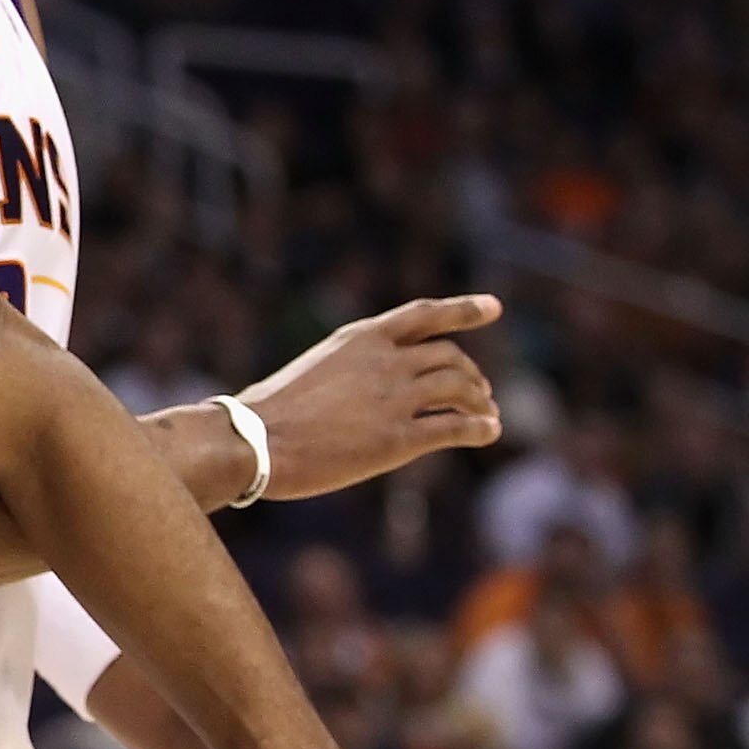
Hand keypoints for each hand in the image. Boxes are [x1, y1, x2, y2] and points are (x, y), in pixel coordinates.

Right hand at [237, 295, 503, 500]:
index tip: (494, 308)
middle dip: (471, 373)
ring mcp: (395, 398)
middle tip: (479, 390)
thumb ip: (349, 370)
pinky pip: (456, 427)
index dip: (464, 310)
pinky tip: (488, 433)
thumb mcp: (313, 369)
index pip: (424, 315)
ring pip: (460, 389)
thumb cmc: (268, 410)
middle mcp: (385, 361)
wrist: (255, 440)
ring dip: (480, 400)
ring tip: (486, 412)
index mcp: (360, 338)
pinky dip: (480, 428)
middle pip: (450, 357)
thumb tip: (368, 389)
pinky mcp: (400, 438)